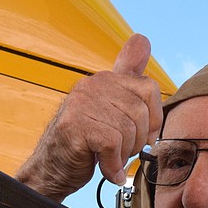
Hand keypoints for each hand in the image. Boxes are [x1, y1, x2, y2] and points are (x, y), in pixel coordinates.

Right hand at [16, 34, 162, 201]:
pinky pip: (112, 144)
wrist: (53, 169)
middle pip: (140, 113)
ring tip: (111, 159)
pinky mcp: (74, 124)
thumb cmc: (88, 142)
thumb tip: (142, 38)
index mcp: (106, 79)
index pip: (149, 88)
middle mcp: (92, 84)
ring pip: (127, 130)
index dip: (153, 118)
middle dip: (137, 141)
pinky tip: (107, 169)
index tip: (144, 135)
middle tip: (121, 151)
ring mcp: (81, 102)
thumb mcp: (112, 106)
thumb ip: (128, 75)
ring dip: (124, 154)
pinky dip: (113, 164)